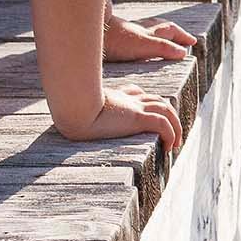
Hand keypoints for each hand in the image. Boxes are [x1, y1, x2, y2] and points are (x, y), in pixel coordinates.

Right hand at [61, 81, 184, 150]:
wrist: (72, 110)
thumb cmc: (68, 112)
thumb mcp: (74, 110)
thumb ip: (76, 111)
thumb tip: (64, 123)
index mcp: (114, 96)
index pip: (136, 92)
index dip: (146, 101)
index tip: (150, 112)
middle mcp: (127, 99)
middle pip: (157, 100)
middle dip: (168, 114)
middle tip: (172, 133)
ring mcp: (134, 107)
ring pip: (166, 111)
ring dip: (176, 126)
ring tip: (175, 144)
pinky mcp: (137, 118)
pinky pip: (163, 124)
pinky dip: (171, 134)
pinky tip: (168, 147)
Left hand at [105, 8, 198, 61]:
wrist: (88, 31)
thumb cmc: (115, 39)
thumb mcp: (144, 45)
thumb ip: (163, 48)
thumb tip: (182, 53)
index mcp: (149, 33)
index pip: (170, 31)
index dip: (182, 36)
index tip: (193, 42)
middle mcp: (139, 30)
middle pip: (160, 27)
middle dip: (172, 32)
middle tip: (181, 39)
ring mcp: (126, 33)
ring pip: (145, 30)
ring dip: (156, 33)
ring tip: (160, 40)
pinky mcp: (114, 38)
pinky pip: (130, 37)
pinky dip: (138, 39)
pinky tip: (131, 45)